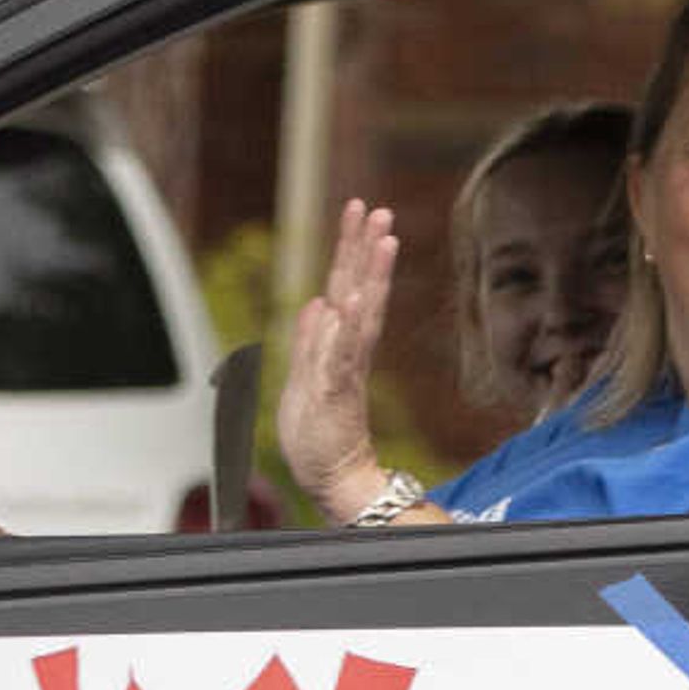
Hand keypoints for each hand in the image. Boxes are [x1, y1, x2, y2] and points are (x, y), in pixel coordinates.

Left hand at [275, 196, 401, 523]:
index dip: (352, 248)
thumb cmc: (318, 435)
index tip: (362, 211)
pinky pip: (345, 353)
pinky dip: (352, 326)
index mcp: (339, 344)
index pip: (347, 286)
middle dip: (368, 248)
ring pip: (362, 313)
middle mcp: (348, 350)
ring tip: (384, 240)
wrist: (331, 479)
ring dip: (372, 276)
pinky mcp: (338, 391)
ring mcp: (346, 368)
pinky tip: (358, 300)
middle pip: (361, 289)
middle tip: (380, 210)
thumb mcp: (304, 379)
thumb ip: (311, 342)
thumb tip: (316, 303)